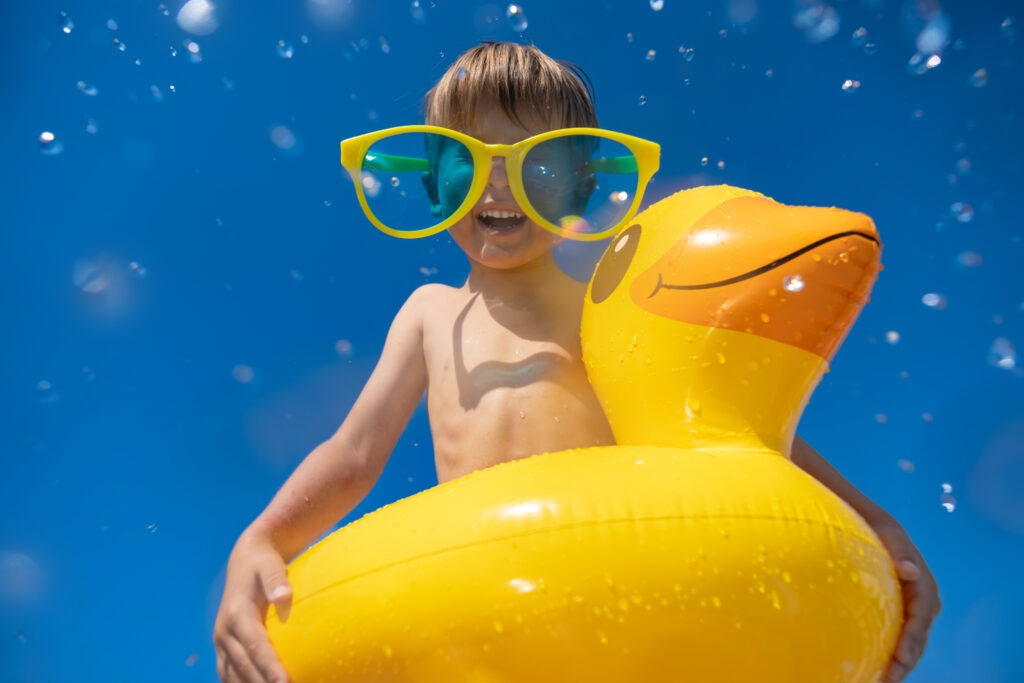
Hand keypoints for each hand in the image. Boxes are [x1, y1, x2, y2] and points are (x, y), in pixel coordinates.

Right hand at [213, 536, 293, 682]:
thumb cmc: (263, 564)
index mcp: (237, 615)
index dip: (269, 667)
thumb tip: (284, 596)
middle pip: (244, 667)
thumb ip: (276, 580)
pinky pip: (228, 673)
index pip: (255, 647)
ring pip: (232, 675)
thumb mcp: (270, 566)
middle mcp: (224, 632)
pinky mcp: (224, 647)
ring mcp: (221, 642)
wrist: (244, 561)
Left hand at [872, 522, 940, 682]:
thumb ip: (899, 551)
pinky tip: (875, 669)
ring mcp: (912, 611)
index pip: (920, 619)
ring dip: (898, 665)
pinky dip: (890, 655)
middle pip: (917, 639)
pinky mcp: (899, 614)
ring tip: (882, 681)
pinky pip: (897, 638)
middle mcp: (924, 603)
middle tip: (887, 681)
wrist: (872, 526)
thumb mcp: (889, 535)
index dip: (911, 641)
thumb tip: (911, 571)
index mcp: (924, 588)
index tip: (900, 659)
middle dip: (904, 662)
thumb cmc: (879, 530)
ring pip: (909, 643)